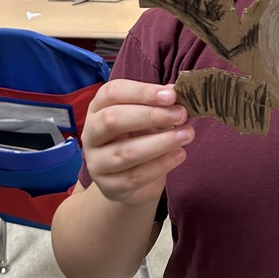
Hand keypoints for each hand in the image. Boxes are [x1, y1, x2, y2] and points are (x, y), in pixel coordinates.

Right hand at [81, 80, 193, 206]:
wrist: (130, 181)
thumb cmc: (139, 138)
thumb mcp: (148, 118)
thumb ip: (161, 105)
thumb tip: (177, 91)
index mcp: (98, 108)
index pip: (112, 92)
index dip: (141, 92)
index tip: (171, 95)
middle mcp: (91, 133)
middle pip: (113, 119)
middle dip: (151, 115)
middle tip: (181, 115)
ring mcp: (96, 162)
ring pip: (125, 152)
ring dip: (161, 142)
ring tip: (187, 135)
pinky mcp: (109, 186)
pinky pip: (134, 177)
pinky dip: (160, 165)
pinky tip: (180, 154)